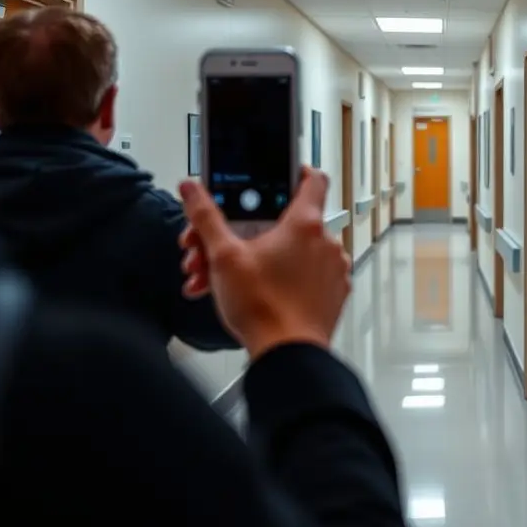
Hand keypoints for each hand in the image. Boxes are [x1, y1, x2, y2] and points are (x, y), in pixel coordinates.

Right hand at [177, 167, 352, 357]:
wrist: (287, 356)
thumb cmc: (263, 309)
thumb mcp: (223, 257)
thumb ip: (206, 218)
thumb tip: (192, 190)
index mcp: (305, 224)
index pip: (311, 179)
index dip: (295, 170)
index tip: (281, 171)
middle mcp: (327, 243)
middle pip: (286, 223)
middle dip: (248, 233)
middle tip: (222, 248)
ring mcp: (333, 270)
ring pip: (293, 253)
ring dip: (259, 259)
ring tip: (227, 278)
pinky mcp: (333, 294)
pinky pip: (306, 277)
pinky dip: (281, 279)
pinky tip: (253, 291)